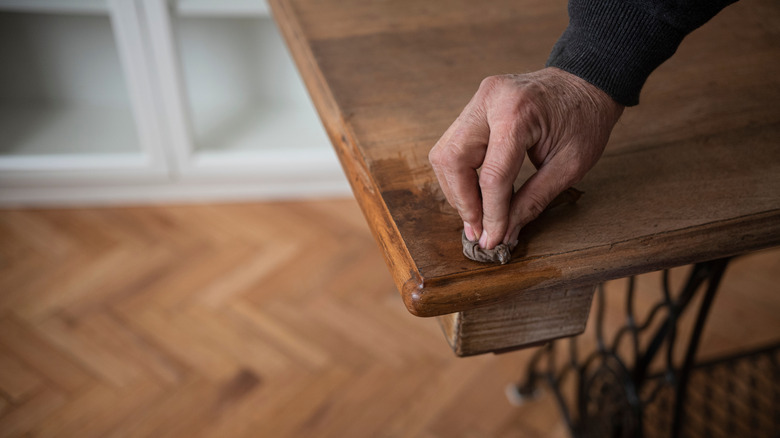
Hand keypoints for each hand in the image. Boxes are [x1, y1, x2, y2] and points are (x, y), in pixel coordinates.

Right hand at [429, 67, 623, 249]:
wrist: (586, 80)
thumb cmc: (585, 119)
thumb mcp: (569, 166)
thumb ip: (533, 200)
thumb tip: (504, 233)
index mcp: (518, 113)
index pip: (492, 175)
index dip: (490, 214)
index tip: (492, 240)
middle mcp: (489, 101)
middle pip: (453, 160)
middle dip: (462, 201)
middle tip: (476, 230)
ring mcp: (477, 100)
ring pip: (444, 154)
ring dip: (456, 190)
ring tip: (476, 215)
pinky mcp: (474, 106)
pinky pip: (452, 145)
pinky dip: (460, 174)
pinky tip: (476, 193)